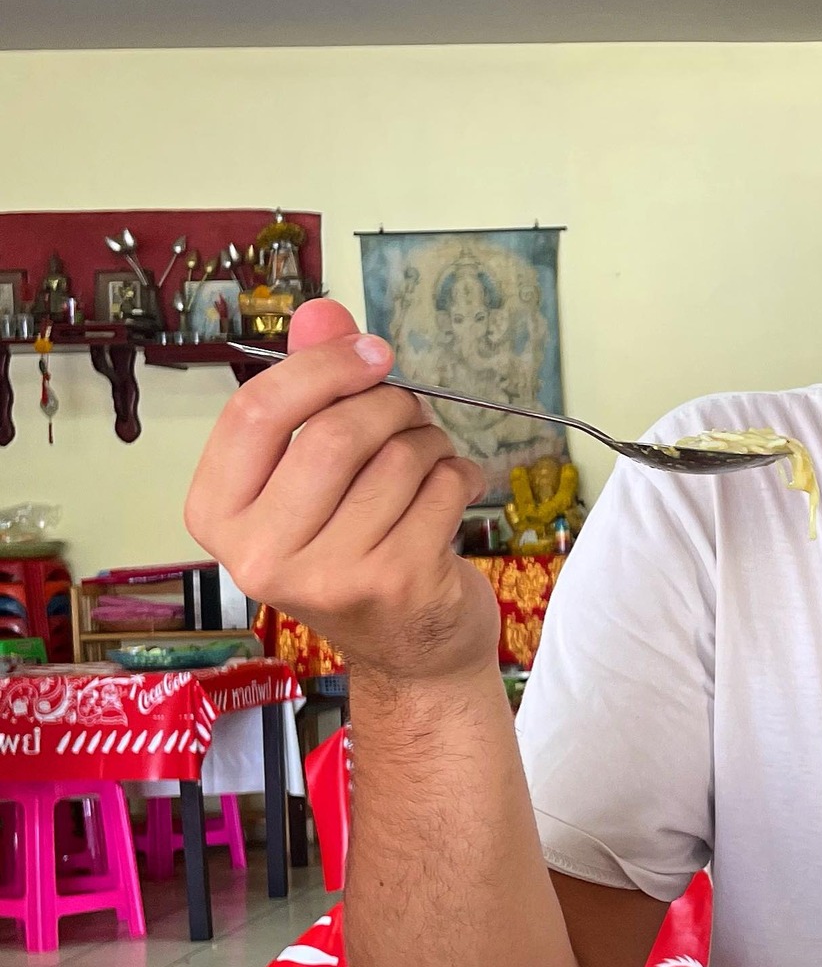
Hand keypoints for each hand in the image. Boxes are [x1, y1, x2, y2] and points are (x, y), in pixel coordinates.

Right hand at [184, 298, 498, 683]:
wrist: (411, 655)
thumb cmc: (356, 551)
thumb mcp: (314, 476)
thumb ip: (310, 390)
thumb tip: (322, 311)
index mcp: (218, 516)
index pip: (255, 413)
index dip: (321, 367)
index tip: (370, 350)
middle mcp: (261, 555)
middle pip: (332, 433)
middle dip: (388, 404)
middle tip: (411, 410)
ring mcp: (330, 577)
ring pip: (396, 459)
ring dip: (428, 442)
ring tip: (428, 462)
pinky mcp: (398, 584)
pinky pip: (442, 488)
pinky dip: (460, 475)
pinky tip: (452, 494)